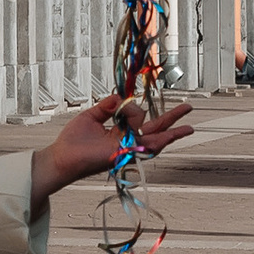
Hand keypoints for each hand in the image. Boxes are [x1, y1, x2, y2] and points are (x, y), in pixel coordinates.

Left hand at [29, 88, 192, 212]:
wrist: (63, 156)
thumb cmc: (73, 141)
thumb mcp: (91, 116)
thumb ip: (107, 105)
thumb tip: (120, 96)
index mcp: (120, 133)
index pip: (140, 120)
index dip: (137, 108)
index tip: (119, 101)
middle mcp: (128, 142)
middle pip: (156, 129)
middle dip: (173, 119)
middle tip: (188, 108)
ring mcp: (129, 149)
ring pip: (156, 137)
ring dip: (171, 128)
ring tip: (189, 126)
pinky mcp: (126, 153)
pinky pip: (145, 143)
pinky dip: (153, 131)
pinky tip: (174, 134)